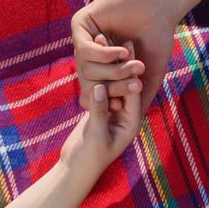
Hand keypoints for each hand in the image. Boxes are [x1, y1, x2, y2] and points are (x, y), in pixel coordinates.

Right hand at [60, 42, 143, 170]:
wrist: (75, 171)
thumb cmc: (88, 159)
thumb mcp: (95, 135)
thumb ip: (98, 112)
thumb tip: (98, 88)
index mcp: (131, 122)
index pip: (133, 91)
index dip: (130, 68)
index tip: (128, 46)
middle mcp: (125, 116)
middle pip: (125, 84)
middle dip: (122, 62)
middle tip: (121, 36)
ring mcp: (113, 112)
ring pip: (112, 84)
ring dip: (108, 64)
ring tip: (104, 40)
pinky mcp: (100, 111)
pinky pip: (100, 89)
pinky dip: (96, 73)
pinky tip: (91, 55)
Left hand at [70, 0, 177, 111]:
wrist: (158, 6)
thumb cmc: (157, 39)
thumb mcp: (150, 76)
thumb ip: (139, 97)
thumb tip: (132, 123)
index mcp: (102, 68)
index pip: (95, 94)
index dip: (108, 102)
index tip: (123, 104)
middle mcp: (89, 55)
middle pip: (90, 85)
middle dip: (114, 88)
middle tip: (136, 85)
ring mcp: (83, 40)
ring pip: (87, 70)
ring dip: (114, 71)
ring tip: (135, 64)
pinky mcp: (80, 24)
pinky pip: (84, 51)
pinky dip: (105, 55)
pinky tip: (122, 51)